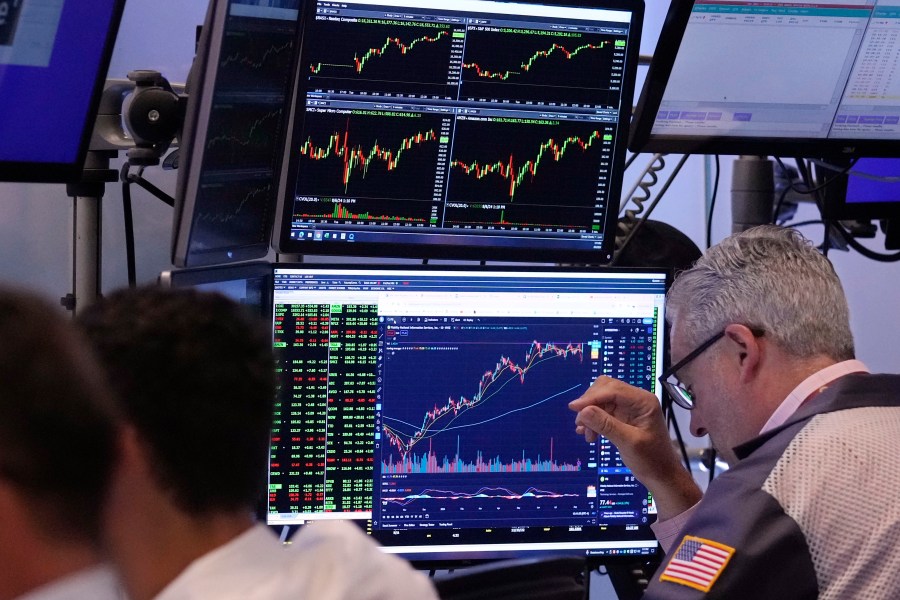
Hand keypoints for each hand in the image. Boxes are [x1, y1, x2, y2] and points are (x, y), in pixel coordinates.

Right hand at [569, 376, 701, 518]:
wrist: (661, 476)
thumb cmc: (651, 460)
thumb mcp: (628, 443)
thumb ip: (606, 425)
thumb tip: (582, 411)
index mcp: (643, 401)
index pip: (613, 390)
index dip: (591, 397)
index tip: (573, 408)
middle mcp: (636, 400)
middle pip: (606, 389)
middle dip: (590, 404)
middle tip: (581, 424)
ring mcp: (629, 408)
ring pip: (602, 400)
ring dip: (590, 414)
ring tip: (586, 434)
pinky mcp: (623, 417)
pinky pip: (603, 411)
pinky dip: (594, 420)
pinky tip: (589, 434)